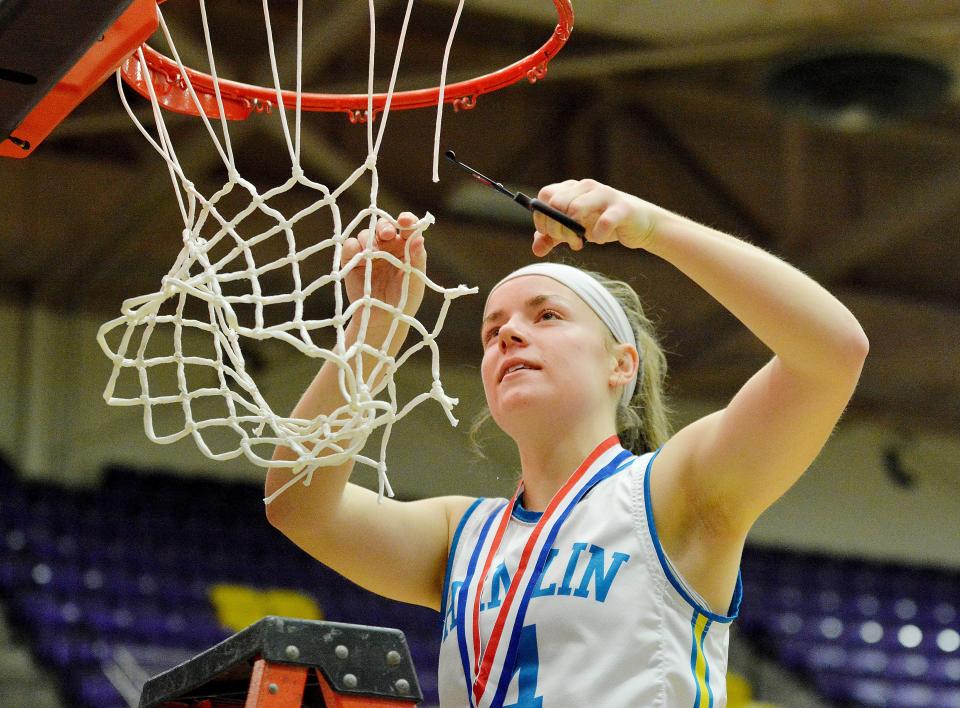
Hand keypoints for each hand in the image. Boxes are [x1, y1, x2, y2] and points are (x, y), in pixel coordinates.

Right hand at [341, 212, 426, 322]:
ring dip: (369, 239)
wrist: (384, 320)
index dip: (406, 220)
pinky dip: (352, 247)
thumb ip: (418, 260)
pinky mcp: (352, 261)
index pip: (406, 226)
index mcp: (405, 247)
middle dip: (384, 227)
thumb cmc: (404, 300)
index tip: (405, 221)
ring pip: (366, 234)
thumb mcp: (415, 282)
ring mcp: (369, 253)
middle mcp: (387, 246)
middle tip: (386, 235)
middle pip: (383, 226)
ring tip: (372, 253)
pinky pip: (349, 246)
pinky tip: (358, 255)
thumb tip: (419, 238)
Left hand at [531, 179, 661, 256]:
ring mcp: (605, 195)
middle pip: (557, 204)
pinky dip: (597, 236)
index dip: (542, 218)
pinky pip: (603, 222)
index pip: (545, 196)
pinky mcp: (622, 208)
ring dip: (573, 233)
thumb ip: (554, 237)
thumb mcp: (575, 231)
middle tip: (568, 241)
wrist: (640, 226)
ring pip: (575, 209)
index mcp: (572, 188)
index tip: (551, 235)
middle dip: (557, 228)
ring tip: (580, 242)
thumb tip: (536, 249)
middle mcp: (586, 186)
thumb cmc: (604, 225)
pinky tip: (598, 239)